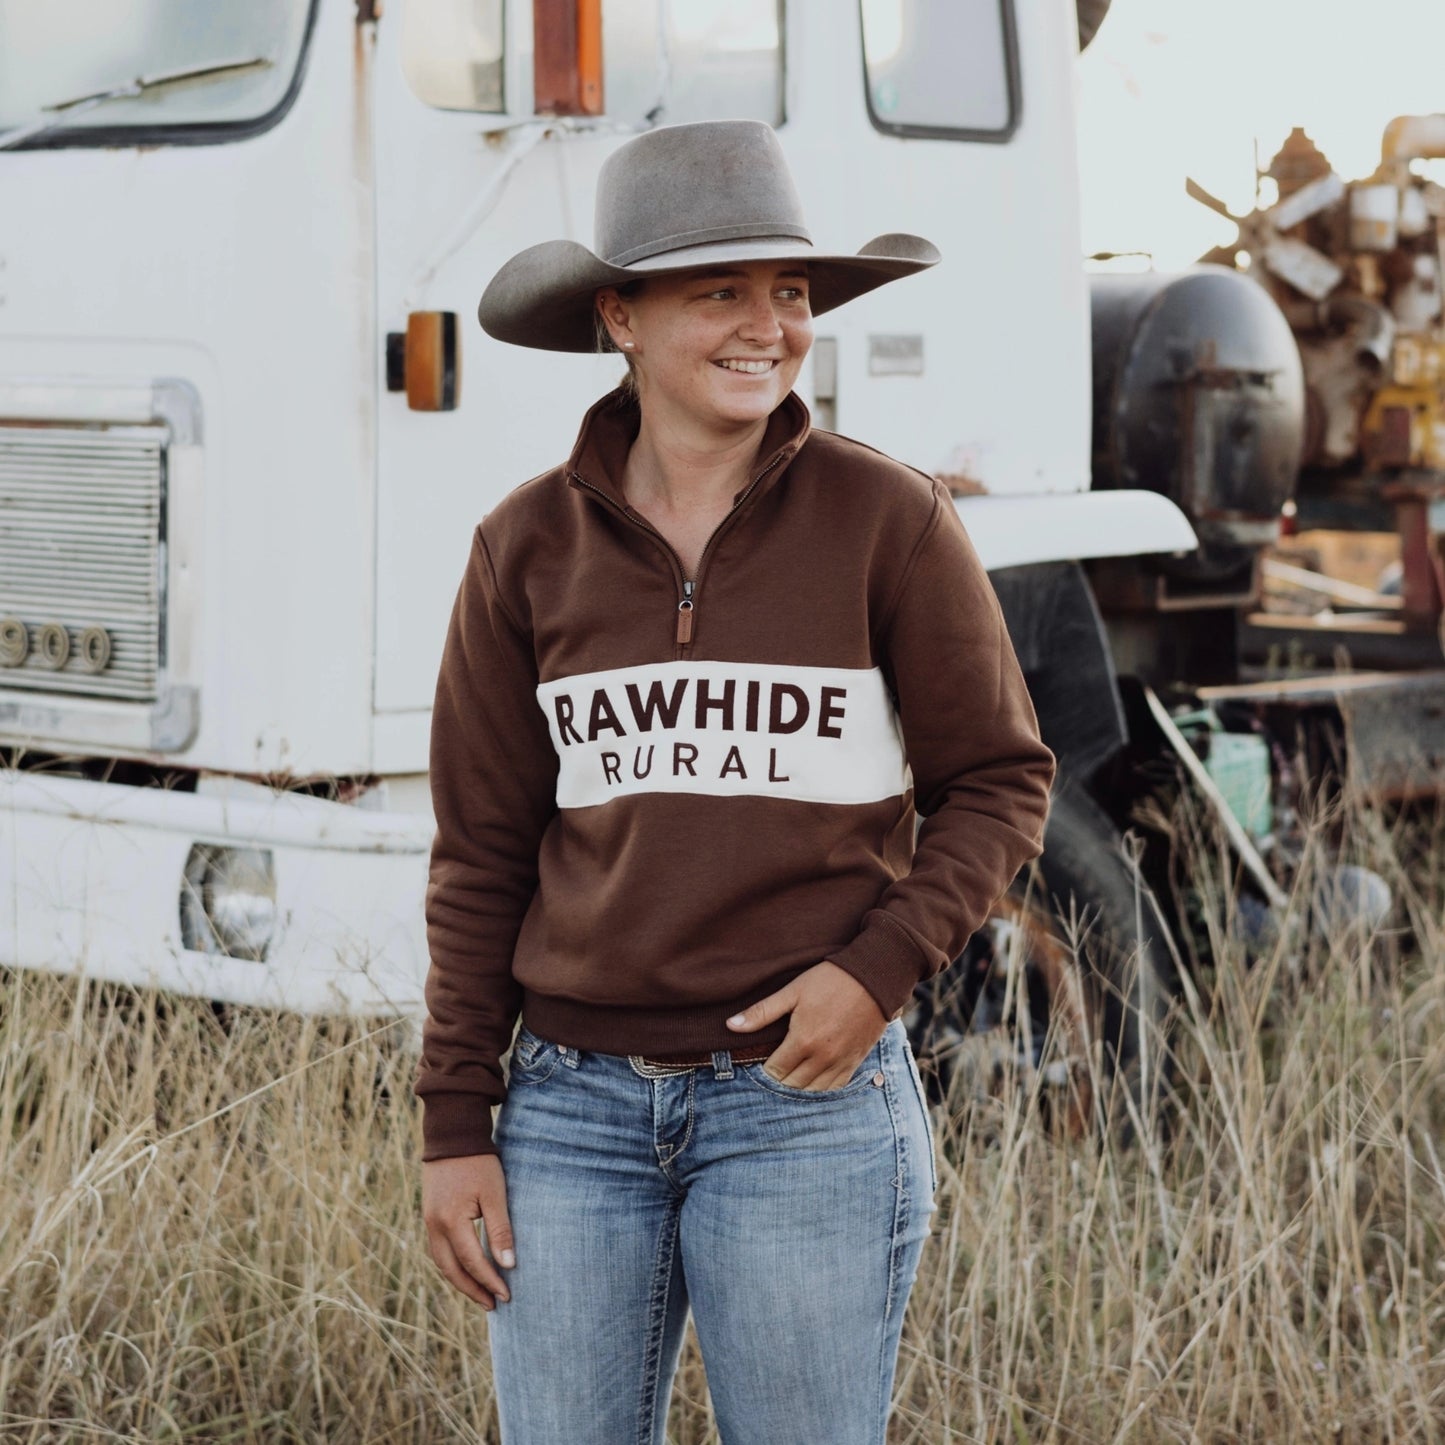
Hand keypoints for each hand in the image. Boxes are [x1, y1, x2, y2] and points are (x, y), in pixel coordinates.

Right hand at [422, 1153, 514, 1309]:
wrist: (453, 1135)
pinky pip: (439, 1249)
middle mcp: (434, 1225)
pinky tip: (467, 1268)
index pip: (472, 1262)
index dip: (489, 1281)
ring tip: (481, 1293)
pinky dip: (453, 1264)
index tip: (506, 1295)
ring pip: (442, 1262)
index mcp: (450, 1221)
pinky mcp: (430, 1214)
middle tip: (493, 1304)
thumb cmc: (479, 1162)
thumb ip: (500, 1230)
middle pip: (451, 1269)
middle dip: (472, 1289)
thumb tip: (508, 1266)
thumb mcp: (495, 1194)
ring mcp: (429, 1220)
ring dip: (461, 1280)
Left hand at [726, 960, 887, 1090]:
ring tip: (792, 1072)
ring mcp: (841, 1062)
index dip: (765, 1067)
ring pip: (813, 1090)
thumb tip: (730, 1026)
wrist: (873, 979)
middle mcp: (822, 1058)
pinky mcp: (855, 1061)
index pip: (775, 1070)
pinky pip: (835, 1087)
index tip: (763, 1059)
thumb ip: (761, 1013)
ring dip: (799, 1084)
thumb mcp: (792, 991)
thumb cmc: (830, 981)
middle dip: (780, 1077)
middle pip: (792, 1084)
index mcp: (803, 1041)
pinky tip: (813, 1076)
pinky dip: (821, 1086)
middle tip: (775, 1066)